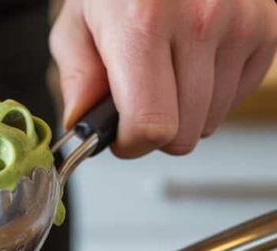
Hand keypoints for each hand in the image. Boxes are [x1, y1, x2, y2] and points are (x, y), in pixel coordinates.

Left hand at [51, 0, 276, 157]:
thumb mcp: (77, 22)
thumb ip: (77, 77)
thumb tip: (82, 122)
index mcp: (142, 25)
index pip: (152, 125)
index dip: (131, 144)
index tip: (121, 137)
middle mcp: (198, 22)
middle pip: (185, 133)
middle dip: (157, 132)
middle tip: (139, 104)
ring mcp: (240, 25)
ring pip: (213, 119)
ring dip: (187, 112)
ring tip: (167, 72)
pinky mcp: (266, 30)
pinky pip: (238, 96)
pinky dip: (214, 92)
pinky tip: (193, 61)